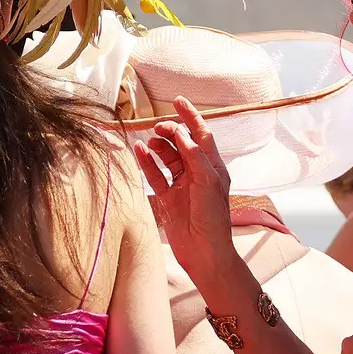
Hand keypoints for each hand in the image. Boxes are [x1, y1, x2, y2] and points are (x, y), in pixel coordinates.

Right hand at [132, 96, 238, 284]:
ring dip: (158, 146)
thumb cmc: (213, 219)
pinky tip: (139, 150)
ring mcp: (181, 185)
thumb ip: (195, 157)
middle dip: (171, 131)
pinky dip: (147, 162)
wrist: (205, 252)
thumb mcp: (209, 183)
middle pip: (182, 143)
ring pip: (167, 157)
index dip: (191, 116)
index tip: (178, 100)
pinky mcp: (168, 197)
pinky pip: (155, 174)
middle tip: (158, 126)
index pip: (202, 135)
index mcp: (213, 167)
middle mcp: (197, 173)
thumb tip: (181, 134)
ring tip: (150, 140)